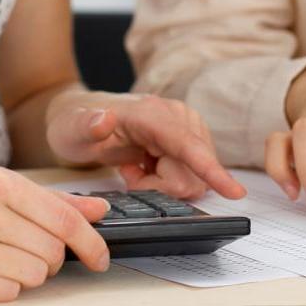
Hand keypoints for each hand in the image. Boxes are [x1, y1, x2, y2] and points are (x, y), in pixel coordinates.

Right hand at [0, 168, 109, 302]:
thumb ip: (50, 201)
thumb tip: (99, 210)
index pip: (65, 219)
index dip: (92, 243)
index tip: (100, 257)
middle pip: (53, 252)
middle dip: (48, 259)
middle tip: (20, 250)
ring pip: (35, 275)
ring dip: (24, 274)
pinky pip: (9, 293)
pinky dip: (1, 288)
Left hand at [46, 93, 245, 199]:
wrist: (81, 119)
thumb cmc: (76, 124)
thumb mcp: (71, 128)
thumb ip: (86, 125)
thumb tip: (104, 119)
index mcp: (154, 114)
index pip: (188, 146)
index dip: (212, 170)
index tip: (235, 192)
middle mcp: (179, 118)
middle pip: (192, 174)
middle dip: (161, 186)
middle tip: (131, 173)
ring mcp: (188, 130)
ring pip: (193, 179)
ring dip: (163, 184)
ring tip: (136, 167)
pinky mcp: (191, 142)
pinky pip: (191, 177)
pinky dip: (166, 180)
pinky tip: (146, 167)